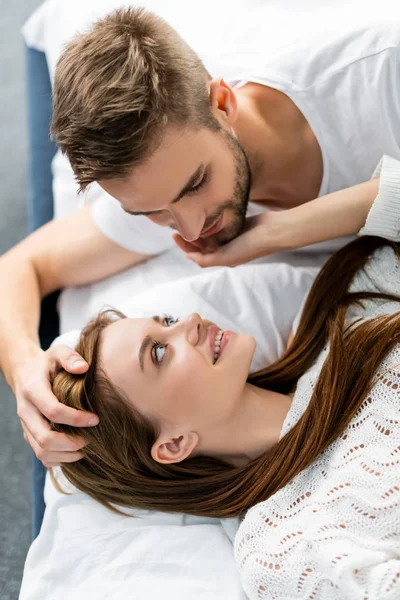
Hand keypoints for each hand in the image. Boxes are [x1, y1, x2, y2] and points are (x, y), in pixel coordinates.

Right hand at [13, 345, 97, 467]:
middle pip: (45, 438)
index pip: (53, 411)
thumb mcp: (57, 351)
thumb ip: (70, 357)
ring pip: (42, 452)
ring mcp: (26, 426)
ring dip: (67, 455)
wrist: (24, 373)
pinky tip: (77, 452)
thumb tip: (84, 368)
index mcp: (33, 390)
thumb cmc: (47, 363)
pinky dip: (60, 459)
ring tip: (87, 448)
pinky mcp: (29, 435)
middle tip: (92, 439)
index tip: (96, 419)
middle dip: (72, 443)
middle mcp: (26, 411)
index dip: (76, 419)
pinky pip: (41, 456)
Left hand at [173, 212, 281, 267]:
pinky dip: (210, 221)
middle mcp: (225, 249)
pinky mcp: (237, 225)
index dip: (185, 246)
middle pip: (202, 244)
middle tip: (177, 224)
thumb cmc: (250, 246)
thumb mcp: (226, 257)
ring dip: (198, 228)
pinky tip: (202, 213)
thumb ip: (206, 259)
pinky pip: (219, 224)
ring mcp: (231, 236)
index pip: (198, 254)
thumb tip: (189, 257)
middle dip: (189, 236)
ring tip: (187, 218)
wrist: (272, 231)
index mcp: (222, 258)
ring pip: (209, 233)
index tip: (174, 235)